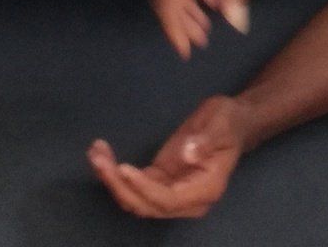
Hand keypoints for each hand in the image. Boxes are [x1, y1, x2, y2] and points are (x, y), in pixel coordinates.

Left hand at [88, 98, 247, 221]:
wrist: (232, 122)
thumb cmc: (229, 122)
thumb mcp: (222, 125)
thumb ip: (206, 141)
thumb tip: (188, 155)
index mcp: (204, 190)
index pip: (169, 200)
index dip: (144, 189)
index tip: (123, 169)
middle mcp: (187, 199)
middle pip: (148, 205)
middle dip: (120, 186)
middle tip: (98, 159)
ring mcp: (172, 191)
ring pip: (137, 199)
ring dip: (113, 181)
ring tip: (95, 154)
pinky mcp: (160, 179)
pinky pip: (135, 184)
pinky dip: (116, 173)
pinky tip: (101, 153)